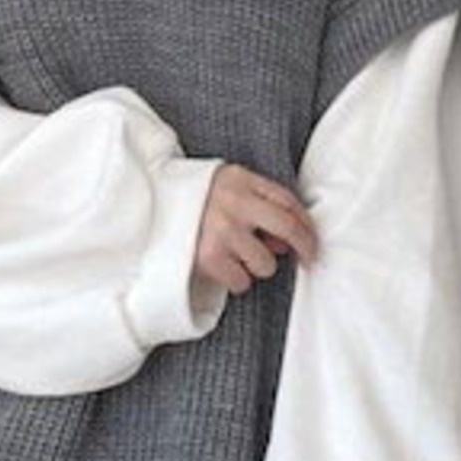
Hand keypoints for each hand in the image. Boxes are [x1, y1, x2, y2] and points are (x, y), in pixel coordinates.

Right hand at [195, 163, 317, 294]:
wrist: (147, 210)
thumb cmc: (193, 203)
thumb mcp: (225, 187)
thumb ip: (258, 202)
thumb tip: (288, 242)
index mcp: (240, 179)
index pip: (287, 200)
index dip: (306, 223)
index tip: (312, 239)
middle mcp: (233, 203)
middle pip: (286, 227)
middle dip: (305, 247)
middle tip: (310, 260)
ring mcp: (221, 230)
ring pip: (265, 263)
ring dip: (259, 267)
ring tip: (240, 258)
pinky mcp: (208, 257)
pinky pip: (241, 281)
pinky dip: (237, 281)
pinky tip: (224, 268)